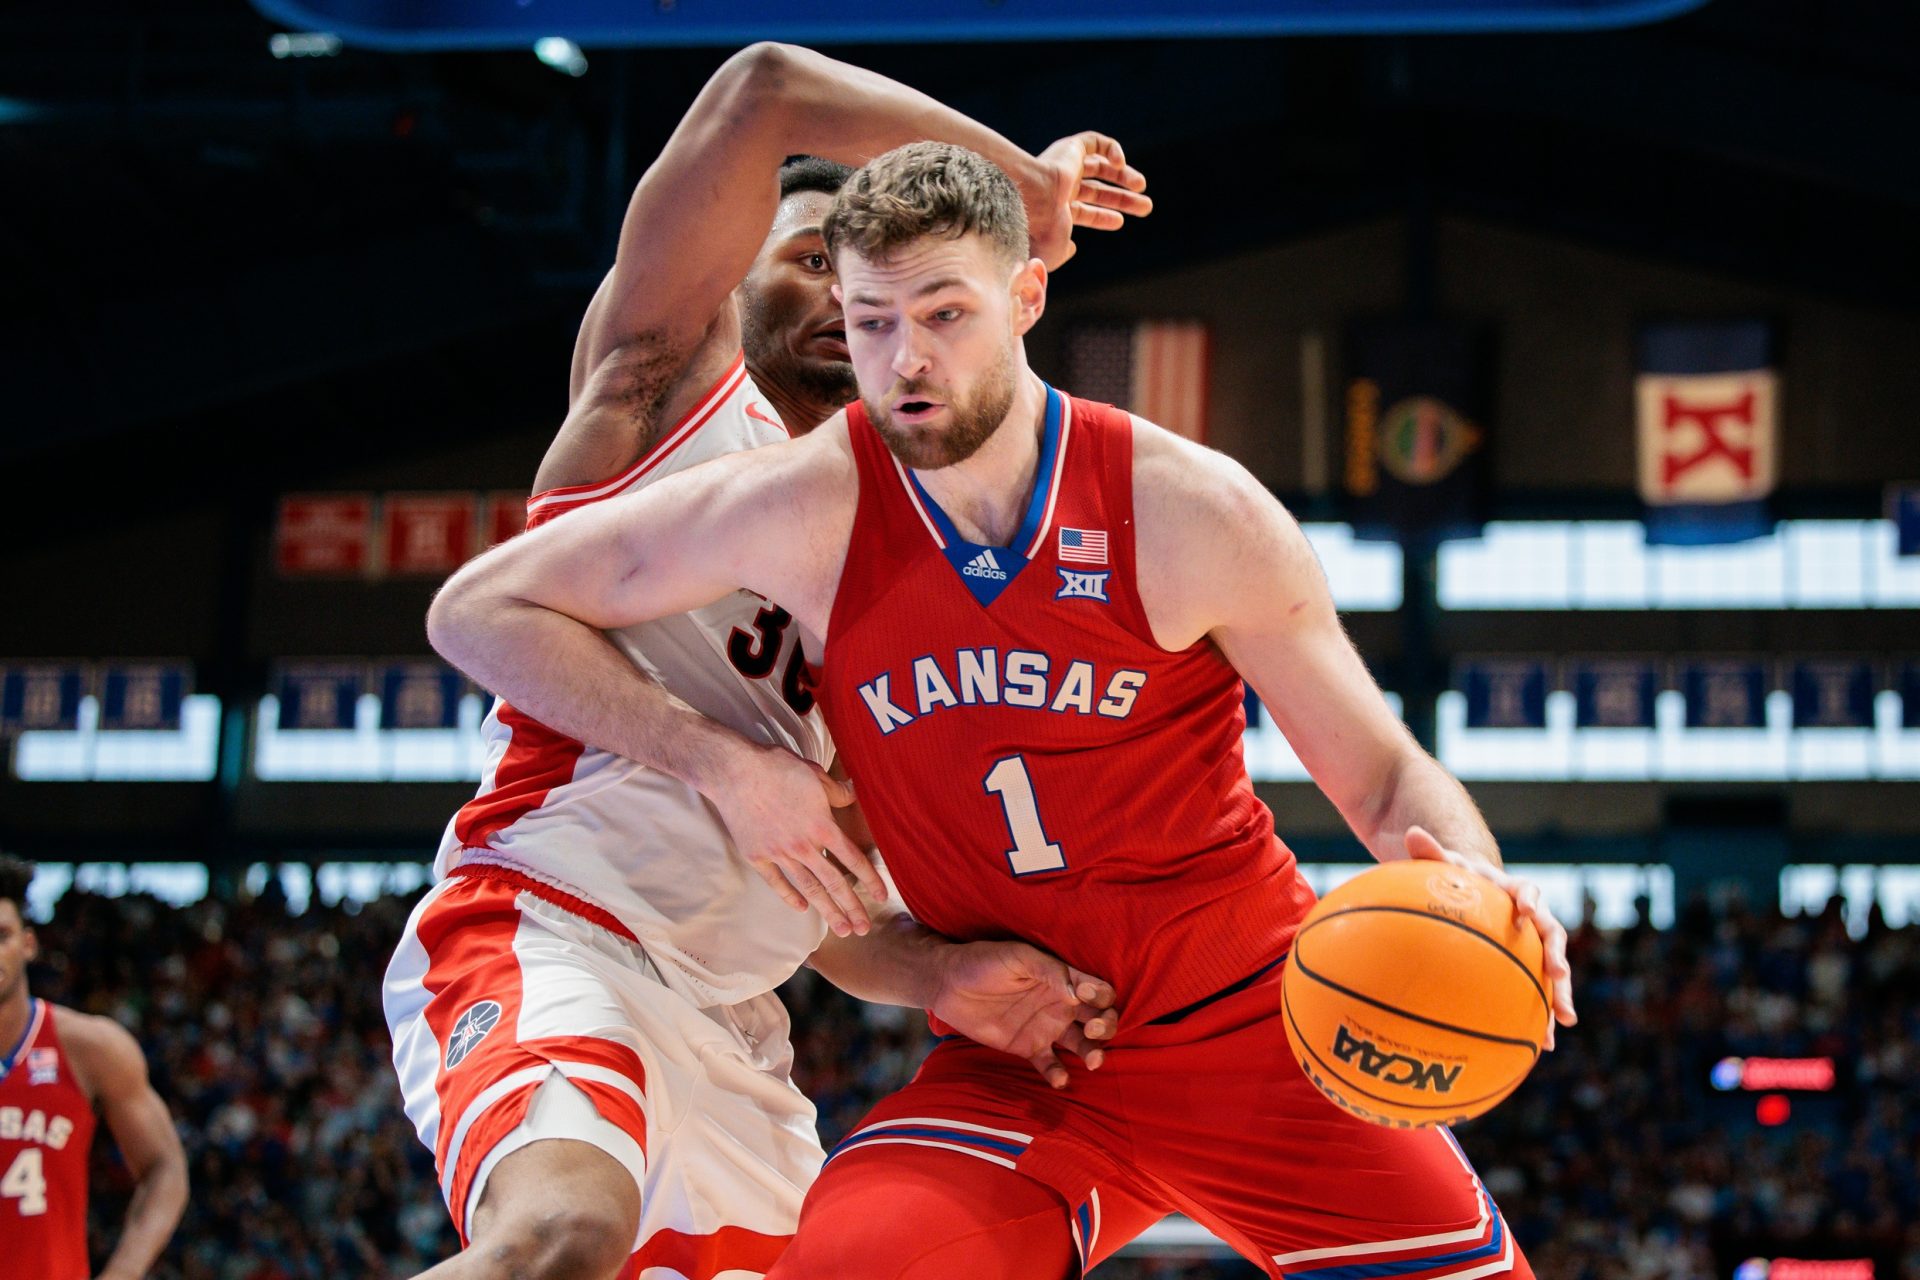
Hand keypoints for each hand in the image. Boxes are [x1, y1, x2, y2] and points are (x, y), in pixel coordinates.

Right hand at [703, 741, 887, 936]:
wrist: (734, 772)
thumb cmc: (778, 768)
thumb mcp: (816, 775)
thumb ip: (838, 792)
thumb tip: (855, 794)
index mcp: (822, 826)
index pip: (853, 859)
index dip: (870, 879)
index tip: (881, 896)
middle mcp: (804, 846)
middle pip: (833, 882)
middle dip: (851, 907)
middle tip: (864, 929)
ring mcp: (779, 853)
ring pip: (808, 888)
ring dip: (826, 911)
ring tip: (841, 929)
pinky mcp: (757, 856)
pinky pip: (776, 882)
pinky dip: (790, 897)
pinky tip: (802, 909)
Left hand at [930, 941, 1118, 1088]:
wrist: (947, 984)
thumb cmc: (983, 961)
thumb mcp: (1017, 957)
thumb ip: (1048, 970)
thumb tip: (1077, 992)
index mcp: (1062, 979)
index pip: (1097, 990)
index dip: (1102, 996)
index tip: (1087, 998)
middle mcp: (1060, 1004)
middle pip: (1098, 1019)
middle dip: (1105, 1026)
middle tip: (1093, 1030)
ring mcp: (1046, 1028)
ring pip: (1081, 1045)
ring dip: (1093, 1053)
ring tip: (1092, 1061)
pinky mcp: (1028, 1047)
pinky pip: (1050, 1065)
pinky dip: (1058, 1075)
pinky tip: (1060, 1079)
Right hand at [1025, 132, 1151, 270]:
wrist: (1031, 200)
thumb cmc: (1041, 231)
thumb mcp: (1055, 253)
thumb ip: (1064, 253)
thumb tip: (1073, 248)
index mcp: (1054, 211)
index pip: (1083, 211)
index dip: (1104, 217)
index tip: (1121, 222)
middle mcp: (1058, 188)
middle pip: (1096, 191)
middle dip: (1122, 199)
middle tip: (1145, 207)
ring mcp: (1063, 167)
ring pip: (1099, 167)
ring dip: (1123, 176)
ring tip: (1142, 186)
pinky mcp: (1069, 148)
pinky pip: (1095, 142)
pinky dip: (1111, 149)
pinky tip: (1121, 164)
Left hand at [1405, 826, 1576, 1049]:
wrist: (1473, 889)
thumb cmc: (1456, 876)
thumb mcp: (1444, 865)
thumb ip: (1431, 853)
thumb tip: (1411, 833)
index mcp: (1513, 891)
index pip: (1527, 891)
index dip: (1530, 901)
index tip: (1528, 912)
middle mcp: (1530, 918)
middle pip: (1551, 936)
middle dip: (1557, 957)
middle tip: (1559, 976)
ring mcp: (1531, 945)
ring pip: (1552, 970)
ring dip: (1559, 994)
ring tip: (1564, 1022)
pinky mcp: (1525, 966)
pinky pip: (1535, 992)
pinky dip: (1538, 1016)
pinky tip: (1541, 1046)